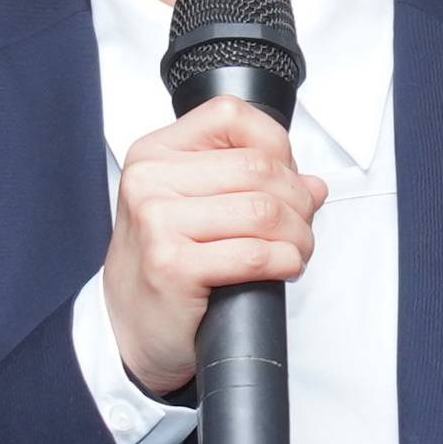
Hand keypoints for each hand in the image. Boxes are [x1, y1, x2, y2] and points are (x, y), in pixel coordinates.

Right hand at [103, 97, 325, 399]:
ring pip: (262, 211)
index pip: (231, 116)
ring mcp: (157, 222)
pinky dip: (285, 261)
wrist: (129, 327)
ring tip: (295, 249)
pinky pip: (254, 254)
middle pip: (257, 167)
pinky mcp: (172, 266)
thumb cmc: (164, 264)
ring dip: (297, 234)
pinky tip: (284, 268)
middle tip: (300, 225)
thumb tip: (313, 184)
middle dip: (297, 199)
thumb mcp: (193, 207)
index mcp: (155, 153)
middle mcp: (149, 180)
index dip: (276, 146)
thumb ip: (247, 184)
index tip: (285, 178)